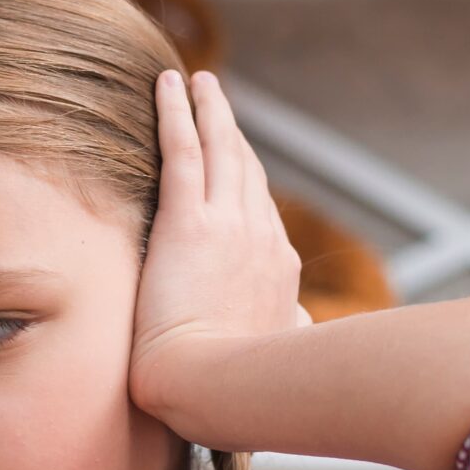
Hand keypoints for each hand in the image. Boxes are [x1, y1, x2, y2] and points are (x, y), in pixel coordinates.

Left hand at [129, 69, 311, 428]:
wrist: (215, 388)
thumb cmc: (236, 388)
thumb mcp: (277, 356)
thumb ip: (288, 334)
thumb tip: (301, 328)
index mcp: (279, 271)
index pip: (263, 213)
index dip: (248, 182)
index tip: (238, 159)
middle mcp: (261, 237)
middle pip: (246, 170)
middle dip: (232, 133)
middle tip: (217, 101)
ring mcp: (228, 224)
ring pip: (221, 149)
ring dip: (209, 109)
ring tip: (197, 81)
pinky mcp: (188, 221)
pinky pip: (183, 151)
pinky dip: (176, 113)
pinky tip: (168, 85)